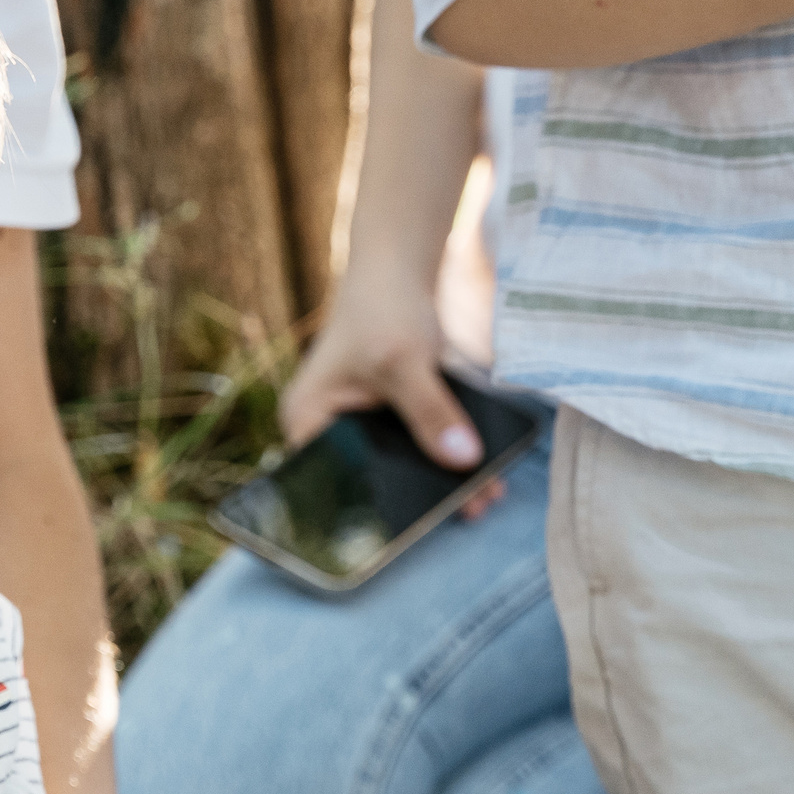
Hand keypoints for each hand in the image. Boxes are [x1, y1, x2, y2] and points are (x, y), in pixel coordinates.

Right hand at [284, 262, 502, 519]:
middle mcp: (329, 433)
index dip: (372, 506)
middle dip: (420, 496)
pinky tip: (485, 473)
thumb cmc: (383, 305)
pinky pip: (419, 449)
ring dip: (442, 480)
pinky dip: (448, 457)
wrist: (398, 268)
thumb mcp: (405, 360)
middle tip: (468, 511)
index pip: (333, 480)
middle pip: (372, 479)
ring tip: (486, 498)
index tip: (416, 525)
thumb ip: (431, 411)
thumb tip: (464, 460)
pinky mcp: (391, 421)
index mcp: (308, 423)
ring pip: (401, 467)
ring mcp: (361, 429)